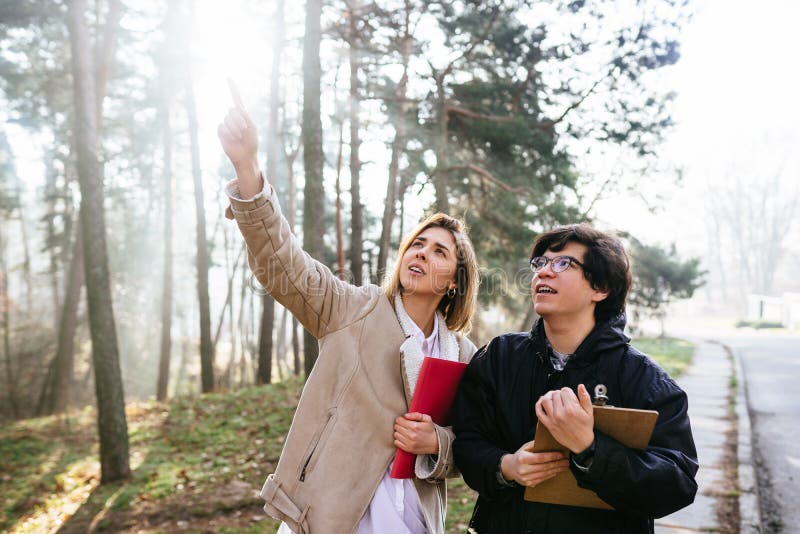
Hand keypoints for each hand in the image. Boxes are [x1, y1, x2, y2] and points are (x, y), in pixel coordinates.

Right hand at [217, 78, 260, 195]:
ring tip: (239, 137)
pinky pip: (222, 127)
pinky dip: (229, 134)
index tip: (228, 77)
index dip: (232, 88)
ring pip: (227, 119)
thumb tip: (234, 107)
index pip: (236, 98)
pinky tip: (233, 139)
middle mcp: (233, 116)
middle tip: (243, 131)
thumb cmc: (251, 142)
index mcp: (242, 114)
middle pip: (232, 110)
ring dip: (235, 129)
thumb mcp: (252, 127)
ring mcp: (226, 123)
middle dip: (239, 121)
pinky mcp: (220, 131)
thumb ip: (244, 116)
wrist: (246, 155)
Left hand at [393, 412, 438, 454]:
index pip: (399, 421)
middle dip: (399, 425)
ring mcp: (409, 443)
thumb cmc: (430, 430)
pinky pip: (396, 443)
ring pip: (396, 434)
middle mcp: (411, 435)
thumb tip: (405, 415)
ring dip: (399, 432)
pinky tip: (403, 438)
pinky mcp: (408, 449)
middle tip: (404, 426)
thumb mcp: (427, 419)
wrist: (436, 443)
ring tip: (404, 432)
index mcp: (414, 426)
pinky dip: (398, 440)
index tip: (403, 420)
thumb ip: (416, 415)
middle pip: (396, 427)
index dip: (400, 419)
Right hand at [500, 440, 568, 486]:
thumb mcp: (524, 447)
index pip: (540, 458)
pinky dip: (551, 475)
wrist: (509, 468)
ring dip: (556, 470)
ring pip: (545, 474)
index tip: (561, 455)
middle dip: (557, 464)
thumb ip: (535, 443)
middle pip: (544, 467)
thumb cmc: (519, 455)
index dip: (551, 456)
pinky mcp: (529, 483)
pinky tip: (557, 471)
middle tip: (566, 461)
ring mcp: (526, 478)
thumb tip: (547, 438)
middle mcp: (523, 469)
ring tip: (564, 467)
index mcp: (522, 458)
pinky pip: (542, 479)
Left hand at [535, 384, 594, 453]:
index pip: (565, 391)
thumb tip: (580, 386)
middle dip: (560, 393)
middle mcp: (561, 413)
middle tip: (564, 398)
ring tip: (553, 396)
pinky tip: (543, 402)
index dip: (568, 391)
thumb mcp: (589, 412)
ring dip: (549, 395)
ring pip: (545, 400)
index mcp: (572, 409)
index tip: (570, 395)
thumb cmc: (585, 427)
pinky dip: (539, 404)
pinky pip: (539, 411)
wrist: (581, 444)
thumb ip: (585, 397)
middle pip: (555, 394)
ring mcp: (553, 419)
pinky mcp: (548, 424)